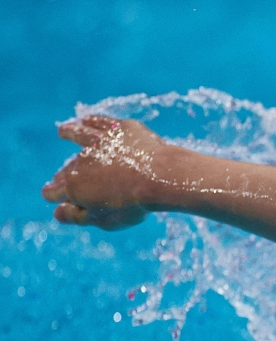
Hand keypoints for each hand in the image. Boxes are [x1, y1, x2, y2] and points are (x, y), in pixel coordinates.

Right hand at [41, 115, 179, 229]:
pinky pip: (101, 123)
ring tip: (63, 131)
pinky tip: (87, 119)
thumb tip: (57, 212)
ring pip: (79, 135)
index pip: (54, 192)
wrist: (159, 177)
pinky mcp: (120, 130)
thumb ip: (78, 217)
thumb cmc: (134, 204)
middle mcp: (81, 162)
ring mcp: (100, 143)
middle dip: (63, 174)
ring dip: (70, 133)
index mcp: (75, 186)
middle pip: (68, 169)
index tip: (51, 195)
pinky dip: (93, 121)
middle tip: (60, 176)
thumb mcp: (104, 220)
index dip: (52, 194)